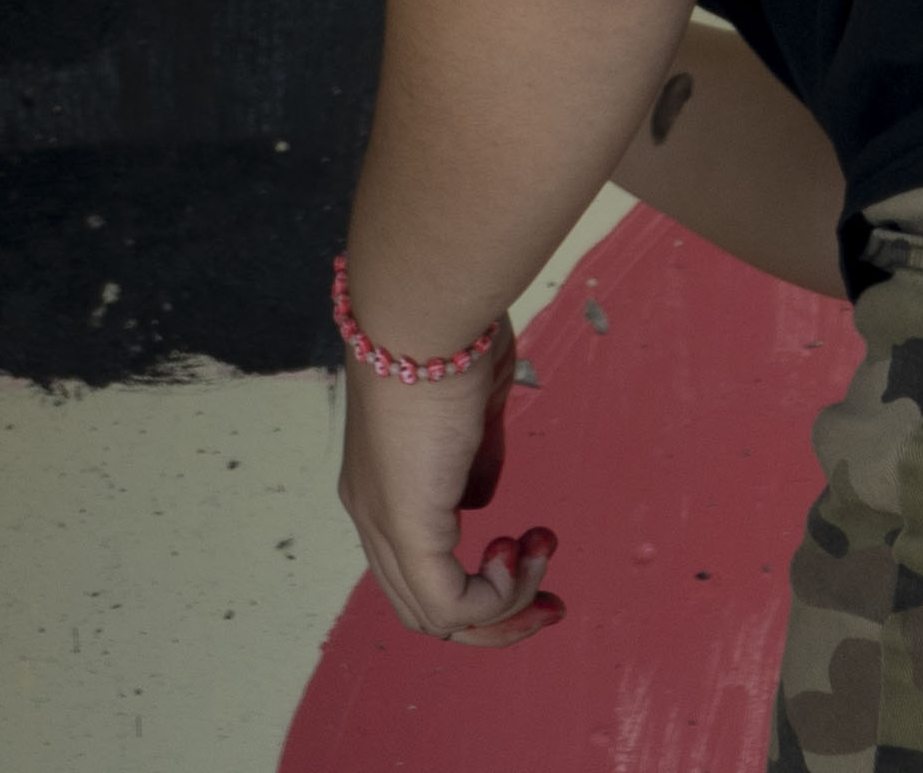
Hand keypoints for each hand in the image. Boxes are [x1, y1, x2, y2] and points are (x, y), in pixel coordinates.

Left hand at [339, 349, 562, 642]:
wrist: (425, 303)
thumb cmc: (450, 333)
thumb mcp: (472, 407)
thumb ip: (476, 457)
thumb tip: (482, 498)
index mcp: (379, 479)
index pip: (417, 567)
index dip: (478, 580)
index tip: (531, 549)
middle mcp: (370, 508)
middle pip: (424, 609)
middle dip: (498, 616)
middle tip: (552, 600)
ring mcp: (382, 520)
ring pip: (437, 618)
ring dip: (507, 607)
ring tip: (539, 554)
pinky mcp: (406, 525)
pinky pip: (451, 607)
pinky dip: (498, 597)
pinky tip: (519, 548)